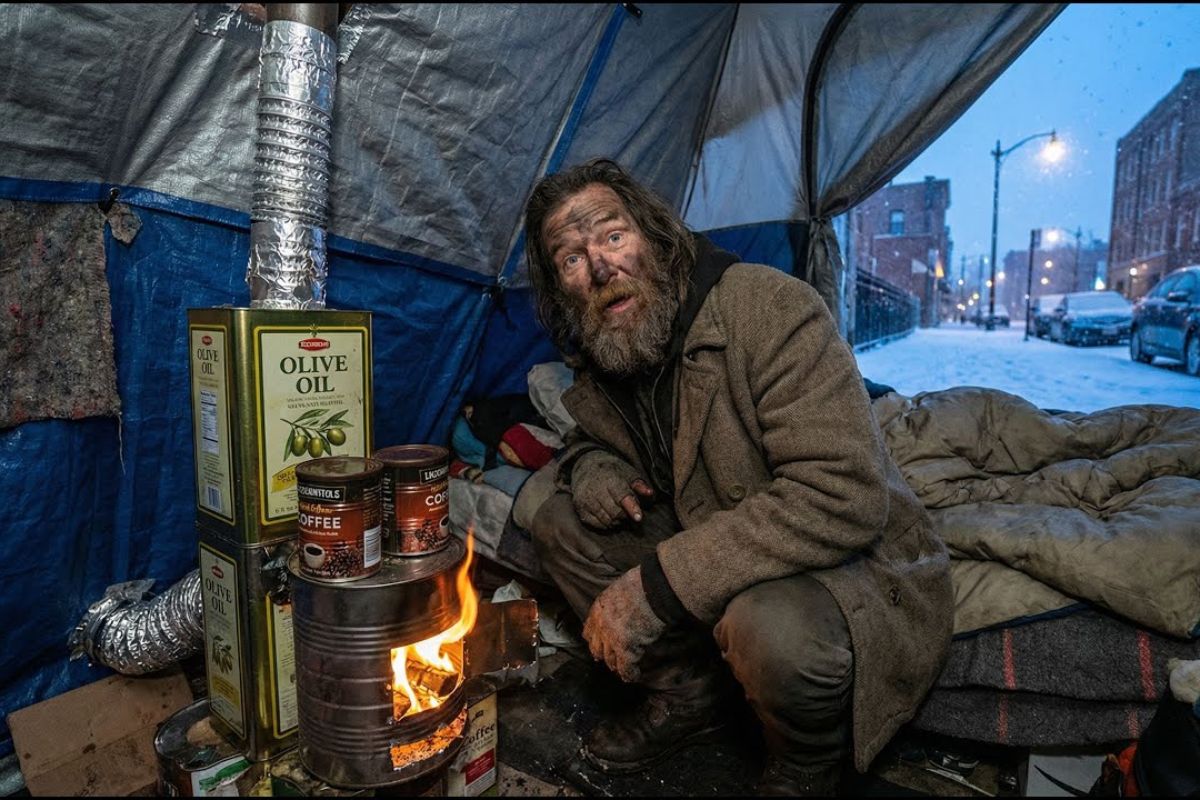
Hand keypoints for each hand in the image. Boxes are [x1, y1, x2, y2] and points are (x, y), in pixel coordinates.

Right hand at [571, 451, 654, 528]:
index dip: (632, 508)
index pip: (622, 496)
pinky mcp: (579, 507)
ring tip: (619, 513)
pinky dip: (606, 524)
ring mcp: (585, 499)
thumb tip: (650, 493)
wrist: (586, 465)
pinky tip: (609, 516)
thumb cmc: (612, 471)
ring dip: (617, 521)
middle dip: (626, 516)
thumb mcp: (628, 473)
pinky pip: (596, 524)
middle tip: (629, 512)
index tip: (638, 518)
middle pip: (615, 512)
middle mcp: (595, 489)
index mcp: (610, 479)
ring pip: (606, 520)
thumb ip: (639, 485)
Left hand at [582, 567, 666, 682]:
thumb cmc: (642, 584)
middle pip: (597, 648)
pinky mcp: (626, 650)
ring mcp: (612, 639)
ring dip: (616, 666)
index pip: (589, 630)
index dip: (594, 639)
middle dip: (602, 655)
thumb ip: (616, 602)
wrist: (652, 590)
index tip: (597, 644)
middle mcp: (601, 626)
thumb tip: (623, 605)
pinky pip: (626, 668)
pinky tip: (634, 676)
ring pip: (610, 660)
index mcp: (598, 609)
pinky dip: (630, 674)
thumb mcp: (620, 589)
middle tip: (608, 660)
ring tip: (622, 669)